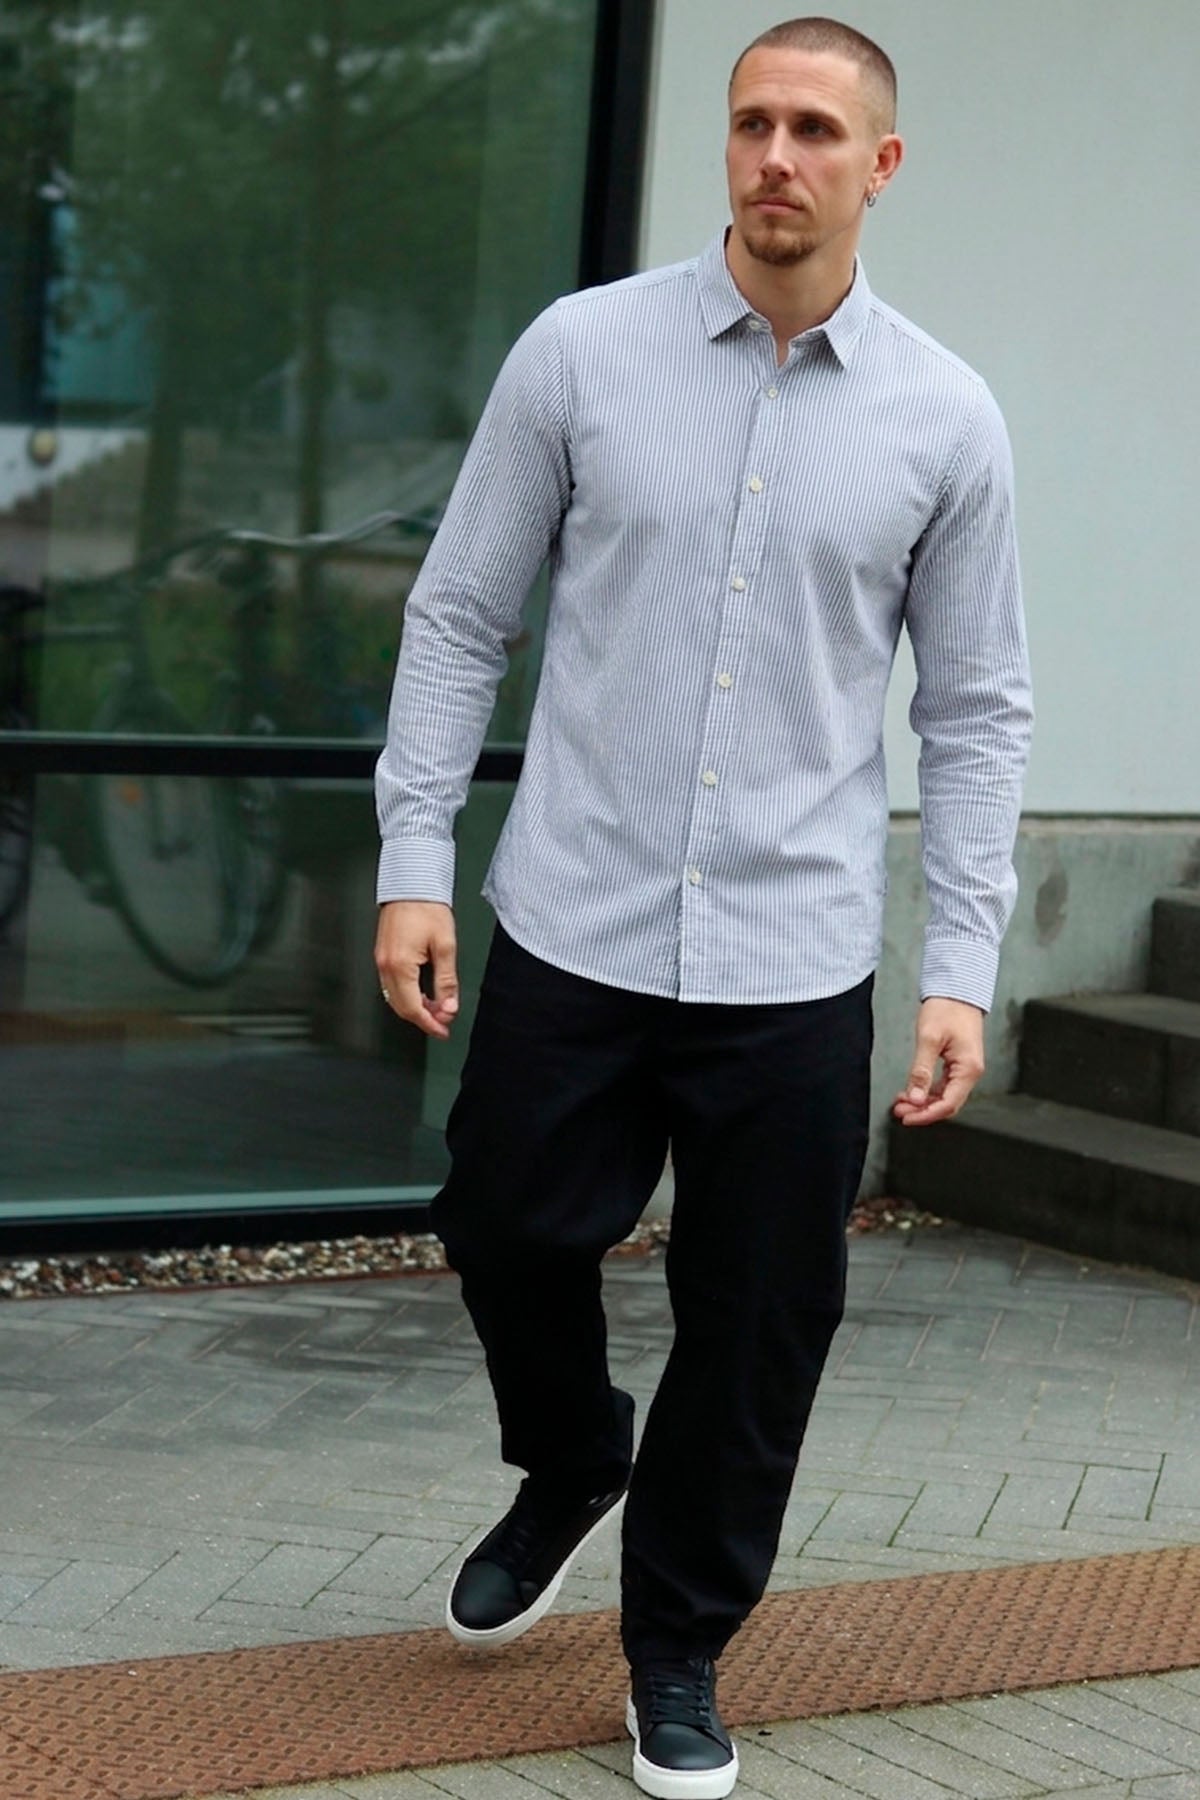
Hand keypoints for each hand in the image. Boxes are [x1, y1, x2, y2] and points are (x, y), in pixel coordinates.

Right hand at [375, 901, 458, 1039]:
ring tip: (437, 1010)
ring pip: (394, 998)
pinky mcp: (382, 955)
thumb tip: (449, 1007)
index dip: (430, 1024)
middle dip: (423, 1019)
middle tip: (443, 1023)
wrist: (411, 884)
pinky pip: (391, 985)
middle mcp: (385, 966)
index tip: (444, 1031)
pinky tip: (422, 994)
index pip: (413, 1008)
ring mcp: (380, 961)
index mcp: (400, 966)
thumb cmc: (427, 908)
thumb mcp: (445, 946)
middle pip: (401, 1007)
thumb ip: (447, 981)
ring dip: (415, 1008)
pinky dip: (407, 995)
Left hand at [892, 997, 984, 1126]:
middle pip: (947, 1103)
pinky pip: (944, 1085)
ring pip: (945, 1096)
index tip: (906, 1117)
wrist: (957, 989)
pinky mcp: (959, 1063)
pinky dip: (928, 1091)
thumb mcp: (929, 1039)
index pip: (948, 1104)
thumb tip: (915, 1097)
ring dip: (923, 1101)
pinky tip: (912, 1090)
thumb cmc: (947, 1008)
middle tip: (899, 1110)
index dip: (926, 1115)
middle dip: (922, 1110)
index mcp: (968, 1069)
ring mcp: (966, 1068)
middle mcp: (971, 1072)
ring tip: (901, 1101)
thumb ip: (921, 1071)